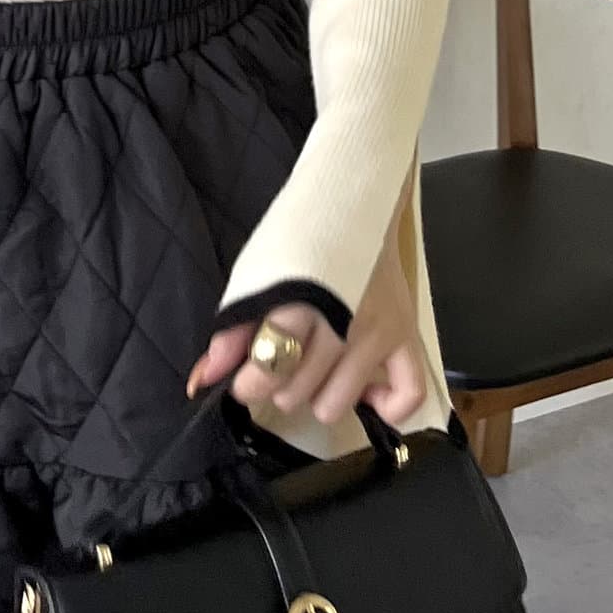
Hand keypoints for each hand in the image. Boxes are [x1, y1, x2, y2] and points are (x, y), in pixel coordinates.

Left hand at [184, 224, 428, 430]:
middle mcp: (343, 321)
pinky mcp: (408, 335)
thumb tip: (203, 378)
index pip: (272, 362)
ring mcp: (380, 332)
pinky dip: (385, 406)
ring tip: (315, 372)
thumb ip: (231, 329)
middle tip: (280, 364)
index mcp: (300, 300)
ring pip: (338, 403)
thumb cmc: (300, 239)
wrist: (354, 206)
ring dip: (318, 396)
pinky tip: (365, 391)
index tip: (242, 382)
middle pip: (299, 390)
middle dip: (279, 385)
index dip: (250, 383)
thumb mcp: (254, 274)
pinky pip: (409, 394)